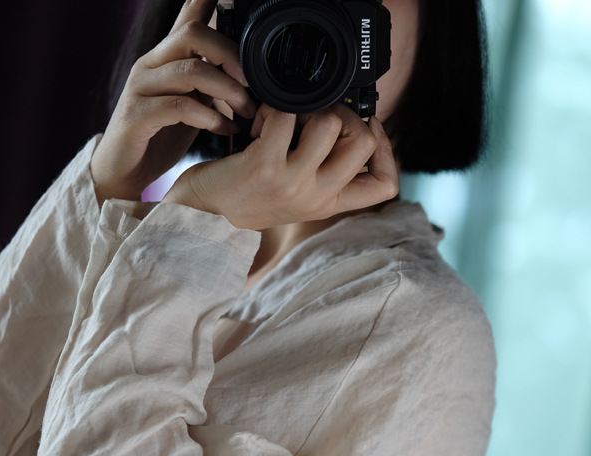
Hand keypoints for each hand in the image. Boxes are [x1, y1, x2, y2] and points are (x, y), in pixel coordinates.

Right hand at [90, 0, 256, 203]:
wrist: (123, 171)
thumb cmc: (159, 136)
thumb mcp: (190, 100)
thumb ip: (209, 80)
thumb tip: (246, 70)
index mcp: (165, 57)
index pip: (189, 17)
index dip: (210, 4)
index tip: (236, 4)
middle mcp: (150, 64)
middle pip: (193, 35)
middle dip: (231, 56)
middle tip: (254, 83)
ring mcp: (141, 87)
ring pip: (190, 71)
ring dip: (228, 91)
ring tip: (247, 111)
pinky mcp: (137, 116)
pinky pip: (179, 107)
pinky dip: (209, 118)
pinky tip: (225, 129)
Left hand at [162, 104, 399, 230]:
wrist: (204, 214)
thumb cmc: (248, 196)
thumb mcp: (296, 194)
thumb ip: (323, 170)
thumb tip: (348, 123)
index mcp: (329, 203)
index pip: (386, 185)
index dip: (386, 150)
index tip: (368, 130)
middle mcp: (317, 196)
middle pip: (363, 142)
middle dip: (344, 115)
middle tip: (318, 117)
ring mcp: (293, 183)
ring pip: (329, 122)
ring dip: (306, 107)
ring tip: (284, 121)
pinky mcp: (265, 166)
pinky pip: (285, 114)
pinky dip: (273, 106)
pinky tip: (260, 122)